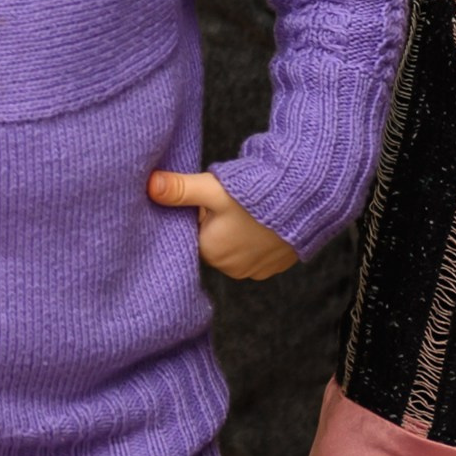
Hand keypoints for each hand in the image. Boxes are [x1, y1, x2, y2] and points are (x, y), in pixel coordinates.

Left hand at [147, 171, 297, 279]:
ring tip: (252, 206)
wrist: (306, 199)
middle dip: (220, 220)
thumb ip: (180, 189)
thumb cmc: (256, 194)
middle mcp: (232, 269)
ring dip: (240, 228)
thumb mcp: (213, 188)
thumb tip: (149, 186)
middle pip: (215, 239)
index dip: (202, 211)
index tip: (212, 197)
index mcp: (211, 253)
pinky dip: (259, 235)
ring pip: (237, 244)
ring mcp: (257, 270)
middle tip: (233, 198)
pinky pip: (259, 250)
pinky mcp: (277, 265)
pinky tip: (266, 216)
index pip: (196, 231)